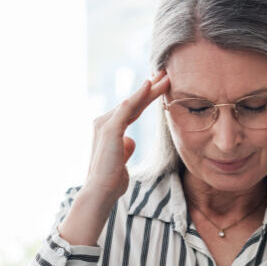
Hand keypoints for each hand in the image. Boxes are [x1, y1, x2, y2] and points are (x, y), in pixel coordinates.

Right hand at [85, 70, 169, 204]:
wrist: (100, 192)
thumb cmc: (111, 181)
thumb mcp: (121, 161)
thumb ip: (125, 149)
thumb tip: (130, 141)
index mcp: (108, 130)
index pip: (132, 110)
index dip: (146, 98)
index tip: (160, 87)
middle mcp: (104, 122)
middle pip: (133, 102)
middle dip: (150, 88)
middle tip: (165, 73)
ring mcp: (105, 124)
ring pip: (132, 101)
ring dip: (150, 88)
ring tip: (166, 77)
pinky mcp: (110, 128)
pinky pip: (128, 107)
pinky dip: (139, 95)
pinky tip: (149, 84)